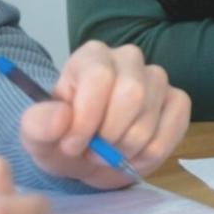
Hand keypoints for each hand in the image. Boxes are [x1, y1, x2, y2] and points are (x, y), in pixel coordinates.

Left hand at [18, 41, 190, 187]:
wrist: (87, 156)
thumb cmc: (62, 139)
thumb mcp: (37, 138)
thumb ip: (38, 125)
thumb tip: (61, 118)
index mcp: (92, 57)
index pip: (99, 78)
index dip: (86, 119)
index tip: (72, 145)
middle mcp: (128, 58)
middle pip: (132, 94)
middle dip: (110, 136)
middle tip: (94, 152)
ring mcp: (156, 77)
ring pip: (150, 118)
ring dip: (127, 149)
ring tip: (111, 154)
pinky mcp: (177, 99)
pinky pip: (175, 126)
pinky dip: (152, 152)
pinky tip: (134, 155)